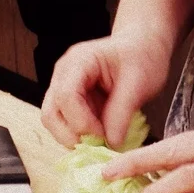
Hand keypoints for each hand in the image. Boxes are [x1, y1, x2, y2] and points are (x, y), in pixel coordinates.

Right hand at [43, 30, 174, 149]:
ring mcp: (64, 88)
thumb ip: (122, 112)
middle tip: (99, 145)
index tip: (104, 135)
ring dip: (75, 138)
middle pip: (51, 113)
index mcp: (78, 62)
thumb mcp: (139, 82)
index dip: (81, 122)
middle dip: (72, 135)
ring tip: (102, 141)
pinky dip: (81, 136)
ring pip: (54, 122)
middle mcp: (64, 75)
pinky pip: (66, 124)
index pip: (66, 96)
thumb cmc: (142, 56)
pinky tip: (101, 135)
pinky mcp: (71, 102)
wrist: (143, 47)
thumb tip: (111, 143)